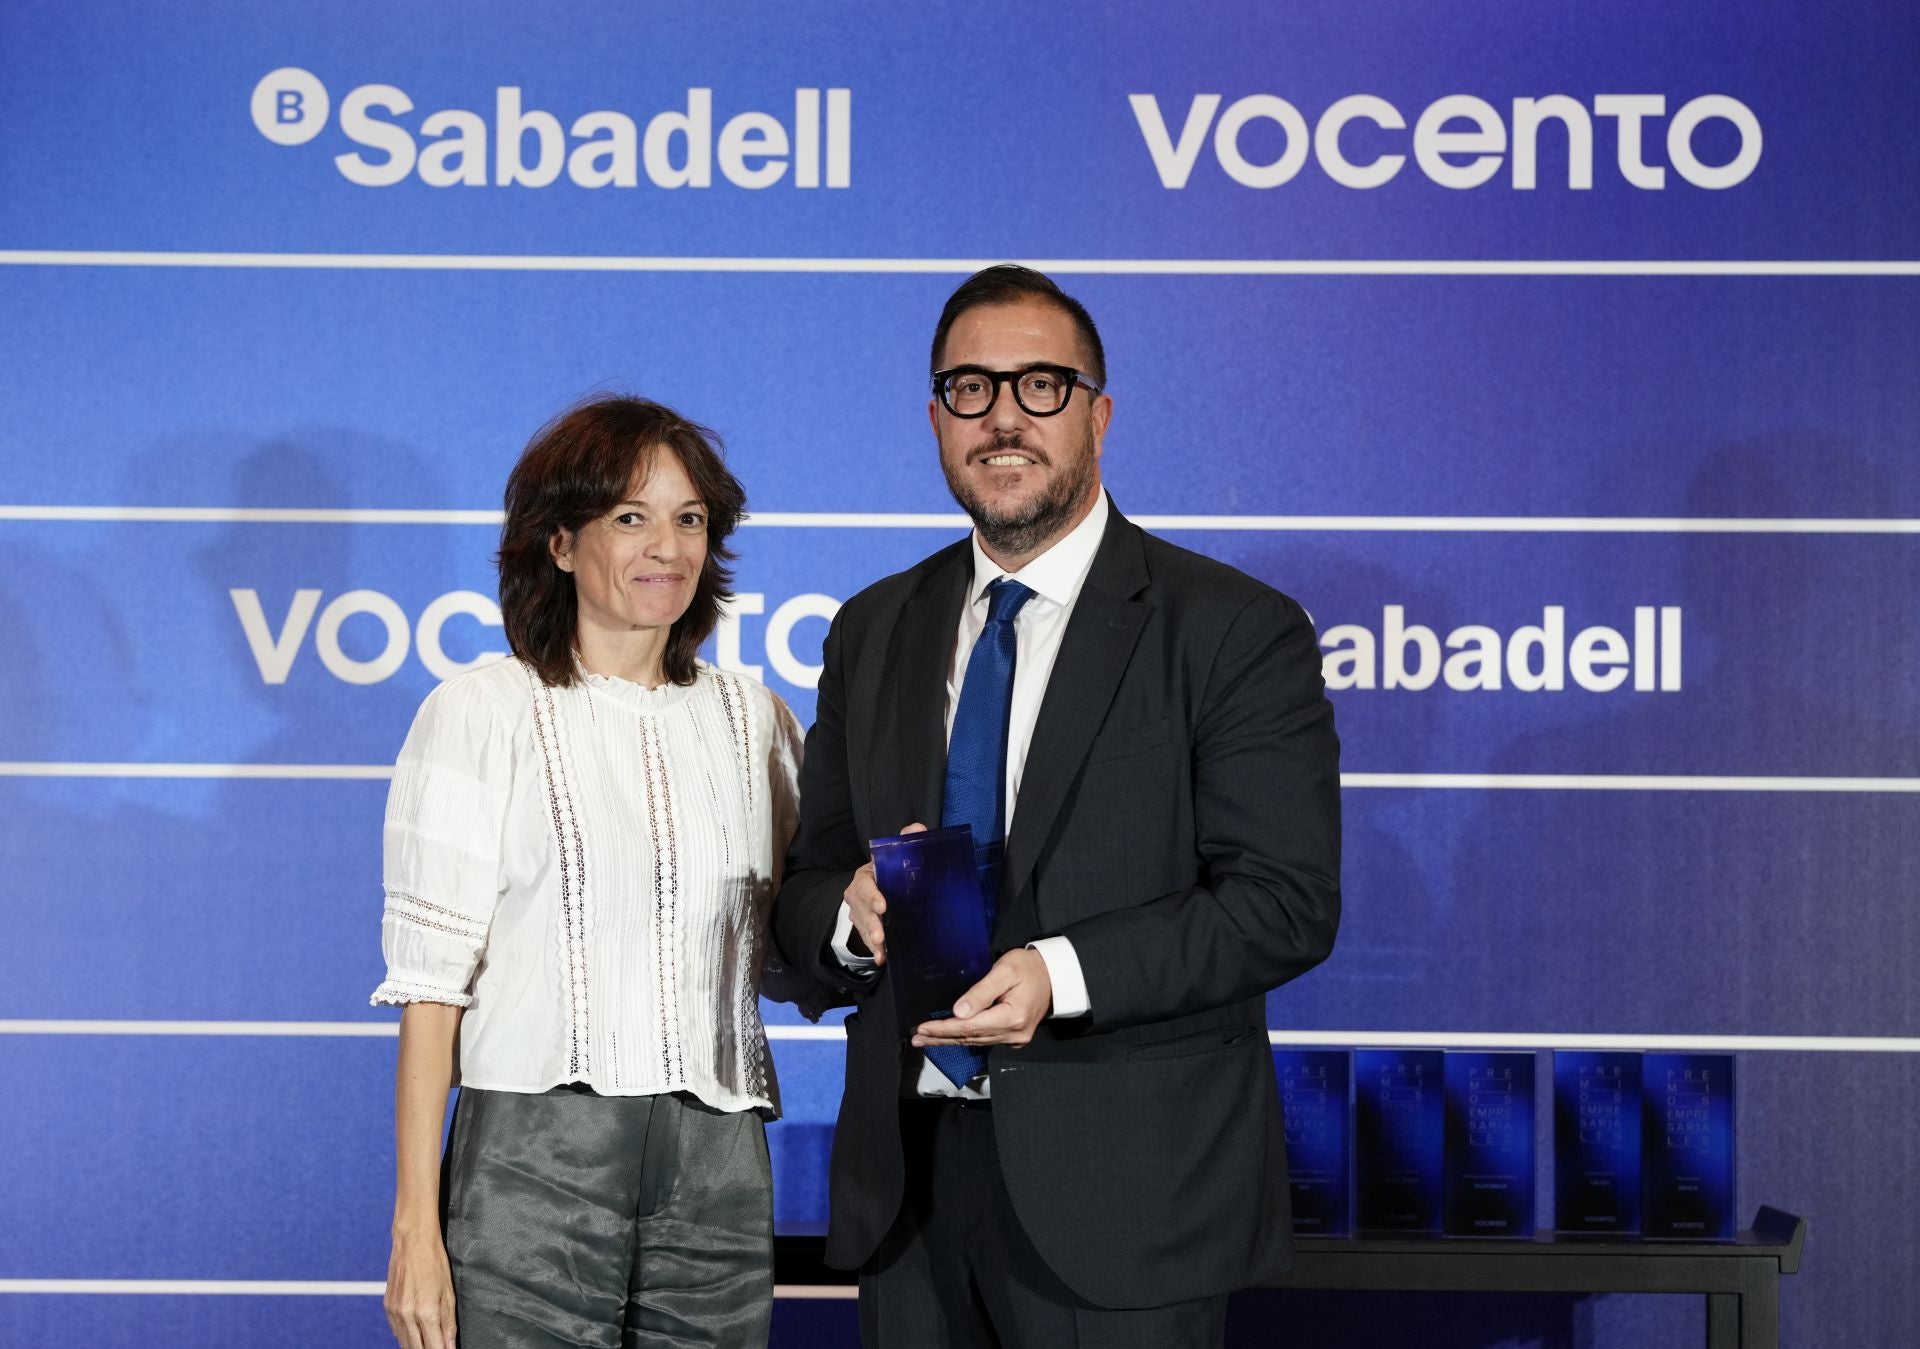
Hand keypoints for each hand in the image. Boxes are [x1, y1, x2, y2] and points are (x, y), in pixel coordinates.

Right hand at [385, 1224, 456, 1348]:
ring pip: (404, 1343)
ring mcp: (395, 1312)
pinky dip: (405, 1337)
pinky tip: (415, 1337)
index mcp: (425, 1311)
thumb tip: (450, 1346)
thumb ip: (448, 1323)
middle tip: (439, 1348)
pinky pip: (396, 1331)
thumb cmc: (435, 1263)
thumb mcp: (449, 1293)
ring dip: (416, 1347)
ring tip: (429, 1344)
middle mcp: (407, 1315)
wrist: (412, 1242)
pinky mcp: (388, 1307)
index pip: (434, 1347)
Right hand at [845, 821, 926, 965]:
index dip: (872, 896)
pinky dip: (875, 951)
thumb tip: (916, 828)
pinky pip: (867, 941)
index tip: (883, 906)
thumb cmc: (891, 870)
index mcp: (866, 876)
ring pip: (863, 927)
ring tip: (882, 949)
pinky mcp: (865, 929)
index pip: (865, 885)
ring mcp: (859, 914)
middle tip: (881, 935)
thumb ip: (906, 840)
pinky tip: (882, 959)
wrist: (881, 888)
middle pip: (861, 910)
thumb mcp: (897, 854)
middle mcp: (858, 896)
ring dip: (872, 939)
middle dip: (871, 923)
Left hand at [912, 948, 1052, 1047]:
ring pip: (976, 1042)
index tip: (923, 1028)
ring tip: (926, 1039)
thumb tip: (959, 1012)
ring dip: (949, 1040)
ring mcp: (1015, 1039)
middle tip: (916, 1038)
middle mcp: (1014, 1034)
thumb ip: (981, 992)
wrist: (1054, 975)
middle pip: (970, 1038)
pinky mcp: (1014, 1037)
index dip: (944, 1028)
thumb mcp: (1005, 971)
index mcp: (1012, 1017)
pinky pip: (984, 1040)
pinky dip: (965, 1039)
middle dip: (941, 1037)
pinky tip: (949, 1037)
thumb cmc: (1029, 967)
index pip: (969, 1027)